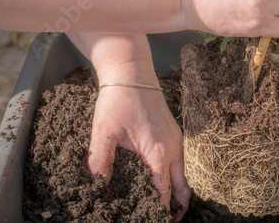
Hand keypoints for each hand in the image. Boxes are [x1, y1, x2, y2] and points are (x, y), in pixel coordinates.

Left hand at [67, 33, 190, 221]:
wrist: (132, 71)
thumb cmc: (119, 100)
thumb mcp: (104, 133)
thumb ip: (100, 163)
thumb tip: (96, 189)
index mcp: (158, 153)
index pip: (163, 194)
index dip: (157, 211)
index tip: (148, 220)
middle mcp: (173, 149)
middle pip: (181, 189)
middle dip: (175, 208)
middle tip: (164, 220)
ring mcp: (176, 140)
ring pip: (182, 175)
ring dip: (176, 192)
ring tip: (163, 206)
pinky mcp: (173, 133)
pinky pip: (179, 162)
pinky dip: (173, 176)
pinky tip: (158, 179)